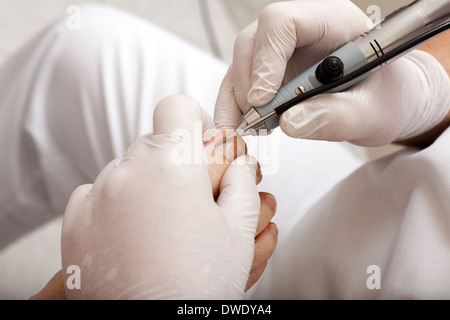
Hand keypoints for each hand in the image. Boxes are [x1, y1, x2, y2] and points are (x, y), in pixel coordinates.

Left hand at [59, 94, 276, 298]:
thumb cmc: (198, 285)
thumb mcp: (237, 232)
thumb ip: (243, 185)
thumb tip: (241, 163)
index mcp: (172, 164)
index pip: (177, 107)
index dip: (192, 120)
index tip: (200, 143)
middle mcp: (128, 171)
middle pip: (154, 143)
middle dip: (174, 162)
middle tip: (190, 199)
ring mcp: (97, 195)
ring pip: (127, 169)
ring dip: (146, 184)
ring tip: (162, 226)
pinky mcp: (76, 221)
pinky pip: (99, 193)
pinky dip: (116, 204)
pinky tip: (133, 234)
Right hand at [215, 0, 449, 146]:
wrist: (385, 101)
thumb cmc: (387, 98)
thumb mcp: (373, 112)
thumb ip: (337, 117)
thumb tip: (290, 123)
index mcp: (333, 22)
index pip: (283, 22)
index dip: (266, 59)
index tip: (263, 100)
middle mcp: (302, 31)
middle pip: (253, 41)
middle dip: (248, 84)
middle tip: (257, 121)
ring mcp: (283, 51)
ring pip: (240, 62)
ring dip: (236, 99)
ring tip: (246, 130)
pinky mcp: (272, 71)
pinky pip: (241, 82)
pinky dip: (235, 107)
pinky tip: (242, 128)